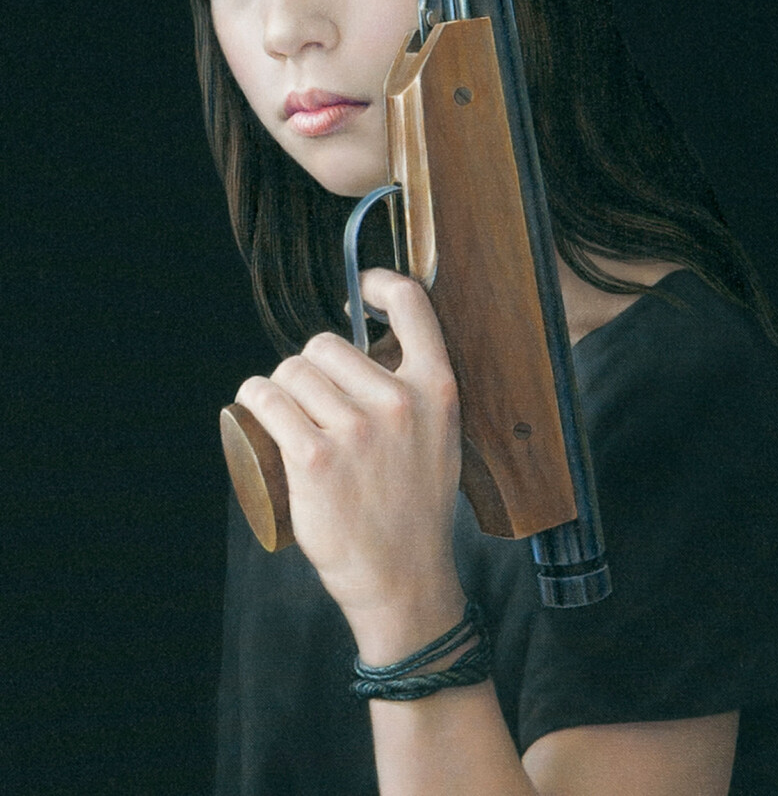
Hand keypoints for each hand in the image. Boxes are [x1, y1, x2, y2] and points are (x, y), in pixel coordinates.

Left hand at [235, 269, 464, 655]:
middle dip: (310, 365)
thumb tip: (372, 342)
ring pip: (292, 371)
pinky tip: (257, 405)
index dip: (379, 284)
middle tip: (312, 400)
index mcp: (436, 389)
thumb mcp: (438, 436)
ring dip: (279, 386)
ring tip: (286, 413)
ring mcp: (355, 431)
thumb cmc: (413, 506)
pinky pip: (268, 400)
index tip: (360, 295)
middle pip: (326, 344)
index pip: (412, 303)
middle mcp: (397, 402)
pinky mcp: (314, 459)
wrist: (403, 578)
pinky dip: (254, 397)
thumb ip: (416, 390)